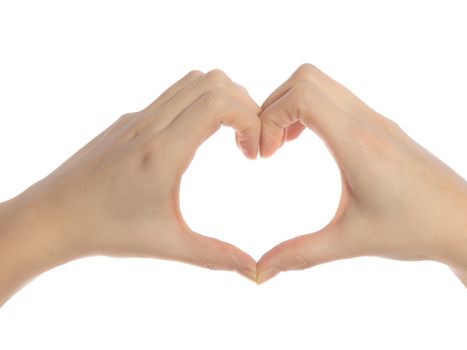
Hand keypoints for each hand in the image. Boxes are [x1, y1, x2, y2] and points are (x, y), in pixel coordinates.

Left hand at [11, 69, 259, 281]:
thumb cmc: (107, 231)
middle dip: (244, 106)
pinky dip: (201, 104)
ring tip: (230, 137)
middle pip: (213, 82)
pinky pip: (174, 94)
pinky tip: (199, 140)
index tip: (254, 153)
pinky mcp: (130, 119)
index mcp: (162, 152)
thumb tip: (255, 272)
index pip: (219, 103)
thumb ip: (216, 256)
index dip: (250, 120)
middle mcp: (150, 125)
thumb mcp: (168, 246)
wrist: (52, 216)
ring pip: (193, 81)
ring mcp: (138, 117)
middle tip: (248, 143)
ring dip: (223, 100)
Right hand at [256, 64, 466, 282]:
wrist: (465, 224)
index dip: (270, 117)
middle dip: (274, 106)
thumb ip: (300, 255)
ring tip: (283, 145)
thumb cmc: (414, 230)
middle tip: (268, 147)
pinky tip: (309, 144)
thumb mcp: (350, 242)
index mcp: (357, 142)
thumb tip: (261, 271)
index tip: (265, 156)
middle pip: (306, 78)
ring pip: (322, 84)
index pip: (302, 96)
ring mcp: (376, 120)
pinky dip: (311, 111)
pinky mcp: (381, 126)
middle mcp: (366, 121)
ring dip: (293, 106)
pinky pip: (337, 99)